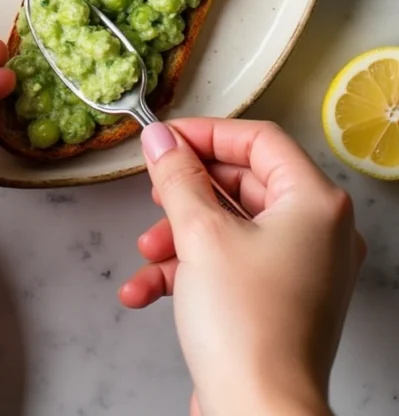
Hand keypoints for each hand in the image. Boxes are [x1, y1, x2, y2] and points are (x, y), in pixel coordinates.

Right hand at [119, 118, 364, 415]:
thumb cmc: (248, 329)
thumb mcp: (200, 234)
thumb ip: (177, 178)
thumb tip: (161, 139)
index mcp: (315, 204)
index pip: (259, 140)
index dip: (206, 133)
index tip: (166, 139)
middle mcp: (317, 233)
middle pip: (242, 184)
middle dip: (188, 193)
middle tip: (155, 190)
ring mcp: (300, 271)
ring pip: (229, 228)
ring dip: (179, 236)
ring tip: (148, 253)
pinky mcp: (278, 303)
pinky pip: (229, 267)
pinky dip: (188, 272)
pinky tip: (146, 291)